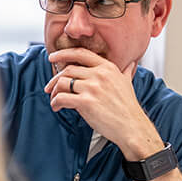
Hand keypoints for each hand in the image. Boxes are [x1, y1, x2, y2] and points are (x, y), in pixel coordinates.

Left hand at [44, 47, 163, 159]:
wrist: (132, 127)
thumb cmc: (128, 108)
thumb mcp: (127, 84)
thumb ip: (125, 72)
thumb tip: (130, 64)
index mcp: (108, 67)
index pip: (81, 53)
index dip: (63, 53)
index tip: (52, 57)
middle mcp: (100, 74)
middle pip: (68, 69)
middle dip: (55, 79)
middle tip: (49, 87)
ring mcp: (93, 88)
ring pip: (63, 83)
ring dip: (54, 92)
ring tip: (54, 99)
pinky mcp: (86, 102)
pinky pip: (62, 98)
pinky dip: (55, 102)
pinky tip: (56, 107)